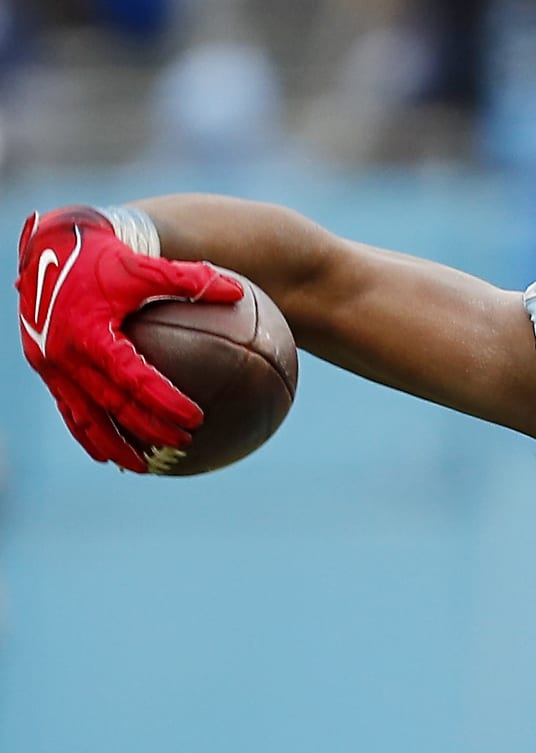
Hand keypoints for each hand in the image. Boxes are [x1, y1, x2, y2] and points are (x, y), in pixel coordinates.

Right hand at [17, 205, 242, 470]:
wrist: (47, 247)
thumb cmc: (103, 256)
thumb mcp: (143, 265)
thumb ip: (189, 280)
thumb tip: (238, 293)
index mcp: (90, 332)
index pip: (133, 378)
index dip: (164, 401)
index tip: (196, 419)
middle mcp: (64, 354)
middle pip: (112, 405)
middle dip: (148, 430)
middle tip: (185, 444)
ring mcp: (49, 365)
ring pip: (83, 418)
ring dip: (113, 446)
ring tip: (144, 468)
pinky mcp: (43, 369)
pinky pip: (67, 410)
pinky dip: (87, 435)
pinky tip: (108, 456)